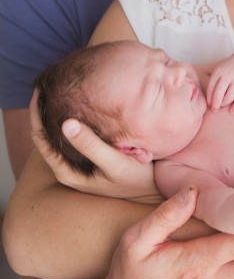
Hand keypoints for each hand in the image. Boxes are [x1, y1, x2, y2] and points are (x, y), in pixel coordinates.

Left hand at [29, 89, 161, 201]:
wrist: (152, 192)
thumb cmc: (136, 179)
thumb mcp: (115, 163)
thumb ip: (90, 146)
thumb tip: (66, 124)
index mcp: (66, 171)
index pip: (40, 138)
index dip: (36, 114)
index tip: (40, 91)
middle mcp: (68, 168)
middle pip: (45, 136)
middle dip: (43, 112)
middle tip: (48, 86)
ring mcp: (78, 164)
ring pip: (59, 136)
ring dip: (57, 115)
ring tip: (59, 92)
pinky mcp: (89, 158)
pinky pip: (73, 137)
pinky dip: (72, 121)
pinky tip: (79, 106)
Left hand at [207, 49, 233, 111]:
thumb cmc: (229, 68)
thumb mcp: (219, 69)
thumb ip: (212, 81)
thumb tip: (207, 99)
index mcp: (219, 71)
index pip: (211, 87)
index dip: (209, 98)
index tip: (209, 105)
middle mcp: (229, 74)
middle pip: (219, 92)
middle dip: (216, 104)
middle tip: (214, 110)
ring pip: (230, 96)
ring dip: (225, 104)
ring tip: (224, 105)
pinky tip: (232, 111)